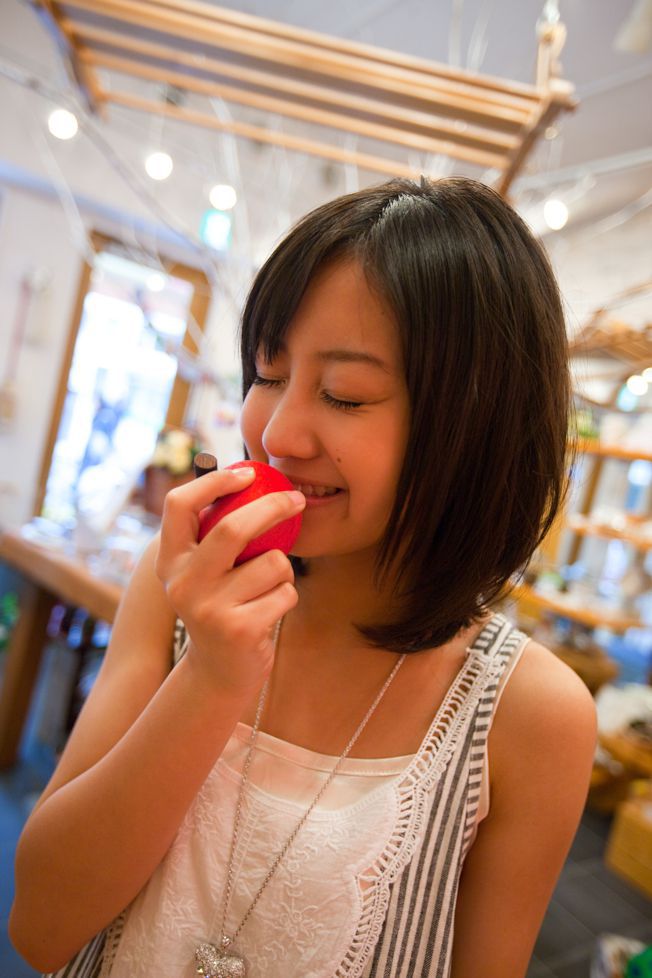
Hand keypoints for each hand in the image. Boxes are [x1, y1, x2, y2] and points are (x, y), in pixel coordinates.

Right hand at [155, 467, 305, 696]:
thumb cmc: (222, 606)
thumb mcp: (205, 571)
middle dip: (272, 507)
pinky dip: (287, 596)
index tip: (247, 473)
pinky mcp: (239, 630)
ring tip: (267, 588)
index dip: (213, 482)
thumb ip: (215, 533)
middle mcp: (182, 583)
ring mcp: (208, 609)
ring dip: (284, 570)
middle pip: (232, 528)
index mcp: (170, 560)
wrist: (219, 673)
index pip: (178, 505)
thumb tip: (249, 476)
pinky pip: (285, 592)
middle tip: (296, 500)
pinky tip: (269, 612)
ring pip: (271, 563)